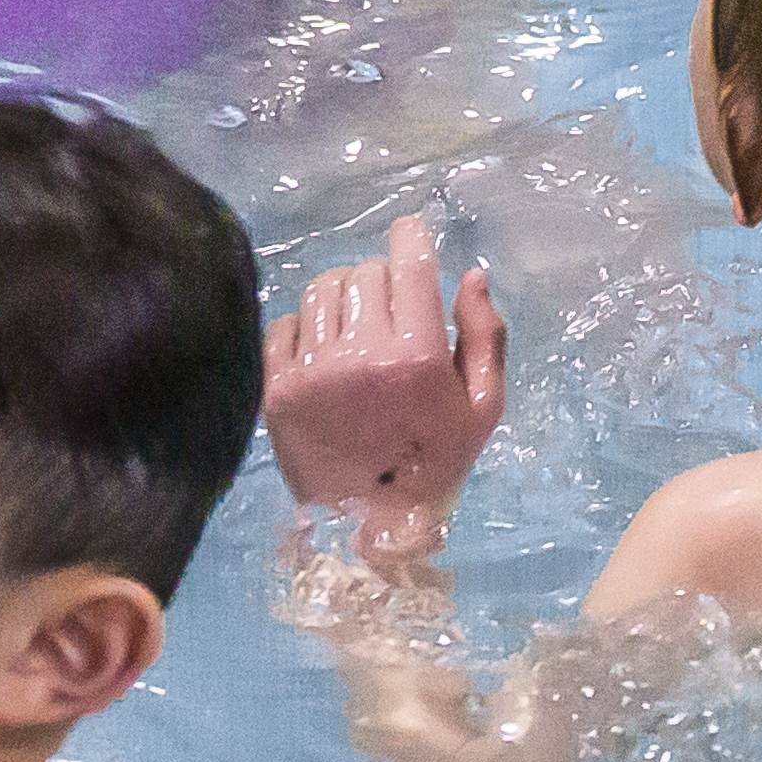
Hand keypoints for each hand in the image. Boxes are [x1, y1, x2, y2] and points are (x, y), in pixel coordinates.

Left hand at [265, 216, 503, 548]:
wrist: (370, 525)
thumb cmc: (435, 464)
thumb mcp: (481, 408)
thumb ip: (484, 336)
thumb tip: (471, 274)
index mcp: (416, 358)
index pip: (409, 264)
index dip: (411, 237)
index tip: (411, 235)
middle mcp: (362, 356)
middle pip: (367, 272)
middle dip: (384, 282)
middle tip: (392, 312)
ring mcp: (314, 372)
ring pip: (324, 290)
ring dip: (344, 297)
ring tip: (356, 328)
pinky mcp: (277, 388)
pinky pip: (285, 322)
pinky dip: (305, 326)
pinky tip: (324, 351)